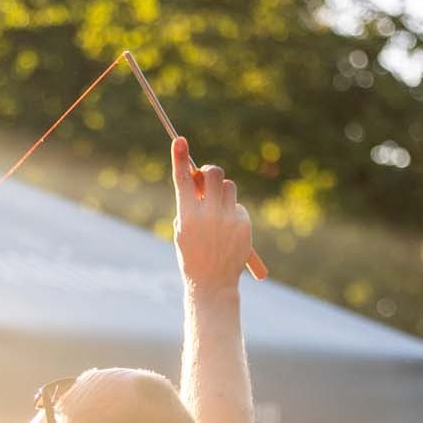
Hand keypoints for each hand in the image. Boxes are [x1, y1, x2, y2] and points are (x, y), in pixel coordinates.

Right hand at [171, 137, 253, 291]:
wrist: (213, 283)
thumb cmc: (193, 255)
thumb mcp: (183, 230)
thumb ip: (189, 205)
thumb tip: (199, 179)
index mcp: (187, 216)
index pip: (182, 181)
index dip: (180, 158)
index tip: (179, 139)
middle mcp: (208, 215)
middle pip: (214, 173)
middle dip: (210, 173)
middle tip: (206, 180)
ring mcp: (228, 218)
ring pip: (229, 186)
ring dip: (222, 193)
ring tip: (217, 213)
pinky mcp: (243, 223)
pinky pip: (238, 205)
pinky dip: (232, 213)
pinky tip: (228, 232)